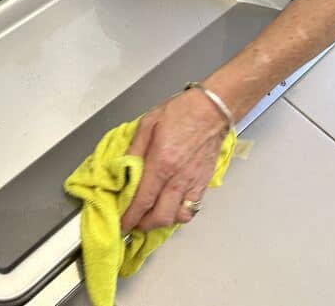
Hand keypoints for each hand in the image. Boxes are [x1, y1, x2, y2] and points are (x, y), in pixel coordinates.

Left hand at [121, 88, 226, 231]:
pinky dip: (179, 214)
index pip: (143, 200)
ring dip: (162, 221)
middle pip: (161, 216)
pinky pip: (192, 209)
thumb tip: (122, 169)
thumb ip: (134, 149)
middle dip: (144, 225)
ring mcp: (194, 182)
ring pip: (178, 217)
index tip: (121, 224)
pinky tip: (169, 206)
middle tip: (133, 222)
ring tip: (150, 216)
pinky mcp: (204, 183)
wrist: (212, 109)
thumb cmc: (181, 112)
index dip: (130, 217)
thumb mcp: (148, 124)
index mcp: (162, 162)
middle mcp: (179, 177)